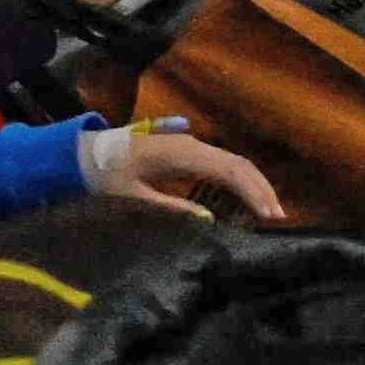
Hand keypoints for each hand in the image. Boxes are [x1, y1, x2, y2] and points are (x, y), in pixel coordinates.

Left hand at [96, 125, 282, 223]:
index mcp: (181, 153)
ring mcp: (192, 146)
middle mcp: (192, 145)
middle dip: (262, 189)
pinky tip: (248, 199)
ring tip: (270, 212)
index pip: (229, 170)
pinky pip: (223, 164)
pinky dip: (241, 181)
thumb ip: (170, 207)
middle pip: (239, 164)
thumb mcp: (132, 197)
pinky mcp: (189, 152)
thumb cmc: (106, 176)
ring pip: (235, 162)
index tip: (269, 216)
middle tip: (280, 218)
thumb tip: (209, 219)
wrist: (85, 153)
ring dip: (255, 184)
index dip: (253, 192)